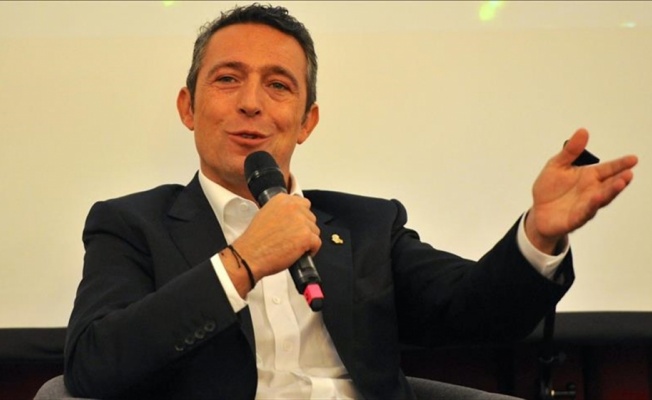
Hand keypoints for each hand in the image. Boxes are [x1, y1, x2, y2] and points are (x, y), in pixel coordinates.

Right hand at [230, 194, 320, 281]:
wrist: (250, 255)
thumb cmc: (255, 240)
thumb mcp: (266, 214)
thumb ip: (281, 211)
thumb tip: (294, 216)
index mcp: (282, 199)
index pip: (303, 204)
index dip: (301, 216)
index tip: (296, 225)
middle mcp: (293, 207)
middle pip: (310, 217)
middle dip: (304, 228)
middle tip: (292, 238)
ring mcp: (301, 221)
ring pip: (315, 230)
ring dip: (307, 239)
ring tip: (294, 246)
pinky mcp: (306, 236)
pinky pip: (317, 243)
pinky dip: (311, 250)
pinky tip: (300, 253)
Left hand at [526, 128, 637, 253]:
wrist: (537, 212)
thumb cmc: (549, 189)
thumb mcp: (556, 165)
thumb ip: (570, 151)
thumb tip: (583, 131)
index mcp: (589, 176)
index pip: (608, 169)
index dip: (620, 164)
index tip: (633, 159)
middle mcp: (591, 191)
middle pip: (609, 185)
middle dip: (619, 180)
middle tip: (629, 173)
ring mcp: (585, 206)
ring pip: (601, 199)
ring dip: (610, 192)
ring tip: (620, 183)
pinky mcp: (575, 219)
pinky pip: (585, 213)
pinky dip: (591, 206)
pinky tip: (596, 198)